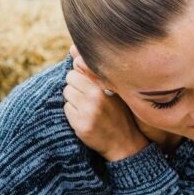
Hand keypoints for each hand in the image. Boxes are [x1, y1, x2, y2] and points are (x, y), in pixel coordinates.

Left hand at [63, 45, 148, 161]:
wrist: (126, 144)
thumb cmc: (120, 114)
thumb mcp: (116, 91)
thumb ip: (97, 74)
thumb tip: (73, 51)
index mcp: (106, 85)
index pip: (79, 67)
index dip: (83, 76)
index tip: (91, 85)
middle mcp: (97, 96)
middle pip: (70, 78)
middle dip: (76, 86)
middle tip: (88, 98)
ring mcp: (88, 111)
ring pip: (66, 93)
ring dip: (73, 100)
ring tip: (88, 109)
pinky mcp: (81, 124)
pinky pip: (66, 109)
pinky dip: (72, 113)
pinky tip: (86, 119)